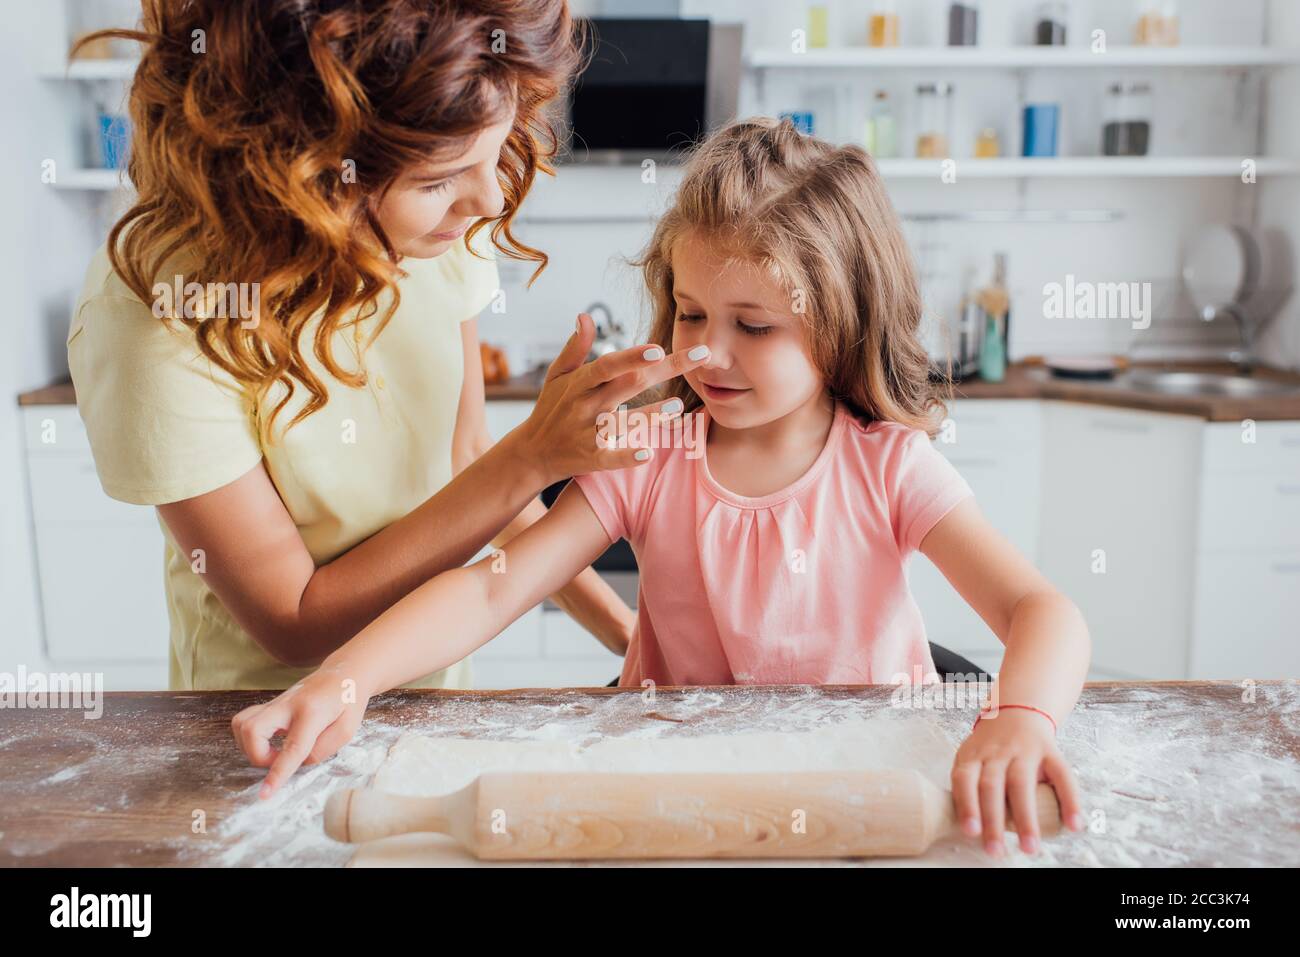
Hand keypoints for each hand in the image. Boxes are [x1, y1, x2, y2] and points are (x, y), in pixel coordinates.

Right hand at [230, 660, 370, 798]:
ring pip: (242, 724)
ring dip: (251, 747)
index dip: (278, 773)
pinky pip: (244, 721)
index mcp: (313, 712)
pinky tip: (268, 741)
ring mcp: (275, 702)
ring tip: (273, 752)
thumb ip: (322, 750)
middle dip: (257, 756)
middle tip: (278, 760)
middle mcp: (288, 704)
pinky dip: (250, 738)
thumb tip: (297, 763)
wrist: (343, 674)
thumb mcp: (347, 729)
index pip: (292, 747)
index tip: (265, 794)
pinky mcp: (269, 705)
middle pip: (252, 731)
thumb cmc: (348, 702)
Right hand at [508, 313, 709, 486]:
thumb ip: (574, 348)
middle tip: (701, 356)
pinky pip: (610, 458)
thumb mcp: (557, 376)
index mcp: (579, 383)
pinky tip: (648, 454)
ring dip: (650, 415)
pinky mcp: (590, 458)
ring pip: (622, 422)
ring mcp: (587, 433)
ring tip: (677, 405)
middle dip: (665, 370)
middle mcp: (585, 405)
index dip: (632, 357)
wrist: (532, 454)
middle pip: (628, 385)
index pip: (608, 366)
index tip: (660, 348)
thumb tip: (584, 316)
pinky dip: (627, 457)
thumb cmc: (551, 409)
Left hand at [951, 708, 1085, 857]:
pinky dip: (1069, 801)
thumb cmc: (991, 750)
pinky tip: (1073, 825)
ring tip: (1030, 847)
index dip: (967, 805)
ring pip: (1022, 784)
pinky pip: (1062, 775)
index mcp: (973, 755)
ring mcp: (1024, 750)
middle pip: (992, 786)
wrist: (1018, 712)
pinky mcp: (1050, 751)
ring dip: (1026, 819)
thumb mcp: (971, 758)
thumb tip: (970, 830)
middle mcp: (997, 752)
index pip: (965, 780)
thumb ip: (969, 788)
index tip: (971, 832)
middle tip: (996, 852)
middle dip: (994, 821)